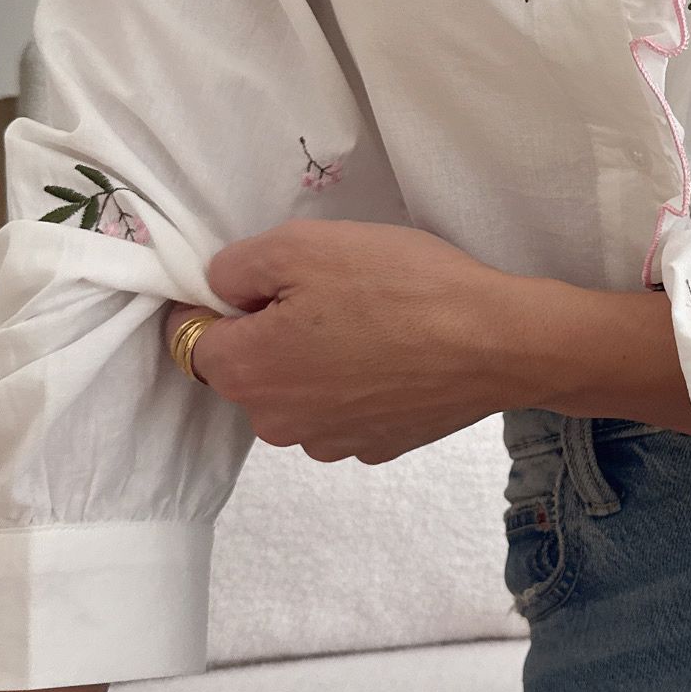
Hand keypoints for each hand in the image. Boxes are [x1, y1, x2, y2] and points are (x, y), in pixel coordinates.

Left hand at [161, 219, 563, 463]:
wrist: (498, 341)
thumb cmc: (400, 287)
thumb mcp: (303, 244)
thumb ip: (236, 266)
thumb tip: (221, 289)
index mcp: (246, 372)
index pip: (193, 339)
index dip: (222, 302)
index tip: (270, 279)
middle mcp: (276, 422)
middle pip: (250, 370)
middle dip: (273, 334)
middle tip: (331, 293)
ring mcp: (329, 442)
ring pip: (299, 393)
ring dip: (318, 363)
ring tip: (372, 322)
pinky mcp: (376, 447)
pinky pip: (345, 409)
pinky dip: (359, 384)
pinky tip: (397, 354)